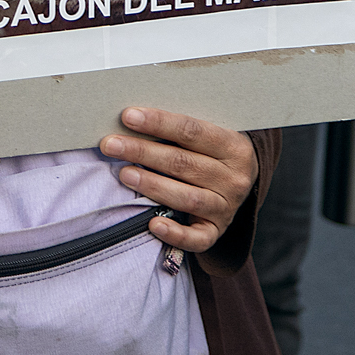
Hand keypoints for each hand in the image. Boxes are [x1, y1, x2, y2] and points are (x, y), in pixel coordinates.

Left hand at [99, 108, 255, 253]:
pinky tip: (153, 224)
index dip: (159, 123)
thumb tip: (133, 118)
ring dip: (153, 185)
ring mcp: (226, 207)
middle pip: (183, 163)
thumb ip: (179, 129)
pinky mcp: (216, 231)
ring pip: (188, 198)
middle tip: (111, 145)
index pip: (192, 131)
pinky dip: (176, 233)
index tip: (128, 116)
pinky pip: (197, 238)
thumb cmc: (212, 152)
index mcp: (233, 146)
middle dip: (143, 152)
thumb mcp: (208, 135)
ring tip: (125, 174)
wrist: (242, 182)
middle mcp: (234, 178)